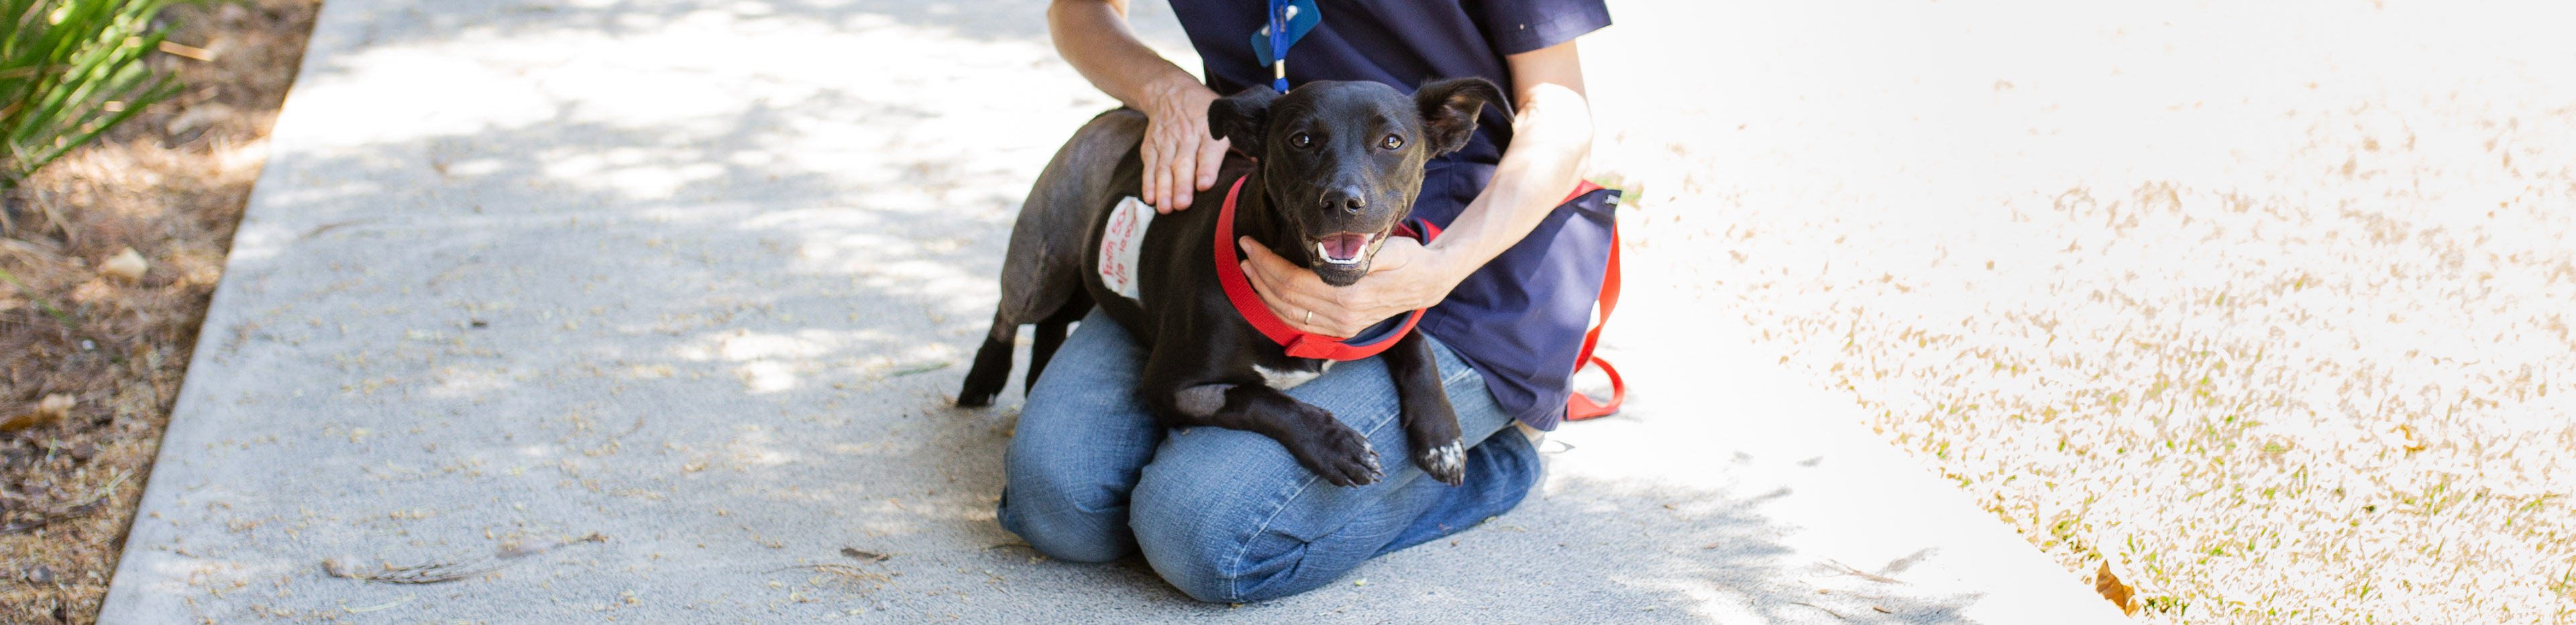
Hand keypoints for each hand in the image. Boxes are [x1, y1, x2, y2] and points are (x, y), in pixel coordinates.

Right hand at [1140, 77, 1230, 212]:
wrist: (1171, 91)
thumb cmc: (1206, 112)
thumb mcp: (1225, 119)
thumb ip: (1239, 142)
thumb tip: (1257, 162)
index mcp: (1209, 130)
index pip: (1208, 150)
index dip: (1207, 168)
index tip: (1204, 186)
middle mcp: (1187, 135)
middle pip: (1183, 162)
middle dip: (1182, 185)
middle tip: (1182, 205)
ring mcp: (1167, 141)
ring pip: (1164, 166)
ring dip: (1164, 188)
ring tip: (1165, 208)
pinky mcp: (1152, 146)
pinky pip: (1150, 165)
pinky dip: (1148, 182)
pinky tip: (1149, 198)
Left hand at [1238, 236, 1457, 337]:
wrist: (1428, 282)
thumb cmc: (1407, 258)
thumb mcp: (1387, 247)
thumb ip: (1357, 252)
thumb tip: (1325, 249)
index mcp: (1349, 295)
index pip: (1293, 281)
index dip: (1266, 262)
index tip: (1251, 244)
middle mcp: (1342, 316)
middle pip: (1286, 298)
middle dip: (1259, 273)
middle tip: (1244, 251)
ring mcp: (1341, 327)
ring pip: (1288, 315)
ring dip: (1263, 292)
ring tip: (1249, 270)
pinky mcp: (1342, 330)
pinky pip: (1301, 325)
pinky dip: (1278, 310)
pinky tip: (1268, 294)